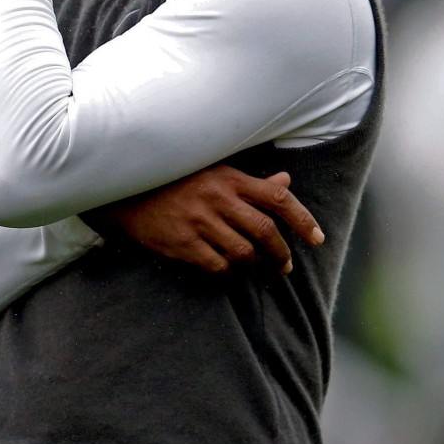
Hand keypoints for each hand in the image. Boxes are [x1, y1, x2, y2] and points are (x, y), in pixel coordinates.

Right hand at [82, 165, 323, 274]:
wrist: (125, 190)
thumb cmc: (174, 179)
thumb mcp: (213, 171)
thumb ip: (250, 181)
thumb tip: (285, 182)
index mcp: (228, 177)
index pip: (277, 197)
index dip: (303, 219)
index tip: (318, 238)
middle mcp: (217, 198)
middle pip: (265, 232)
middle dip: (282, 254)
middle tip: (286, 266)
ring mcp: (199, 222)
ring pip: (244, 253)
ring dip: (256, 265)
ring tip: (256, 267)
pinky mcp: (182, 243)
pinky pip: (217, 266)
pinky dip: (228, 272)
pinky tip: (227, 269)